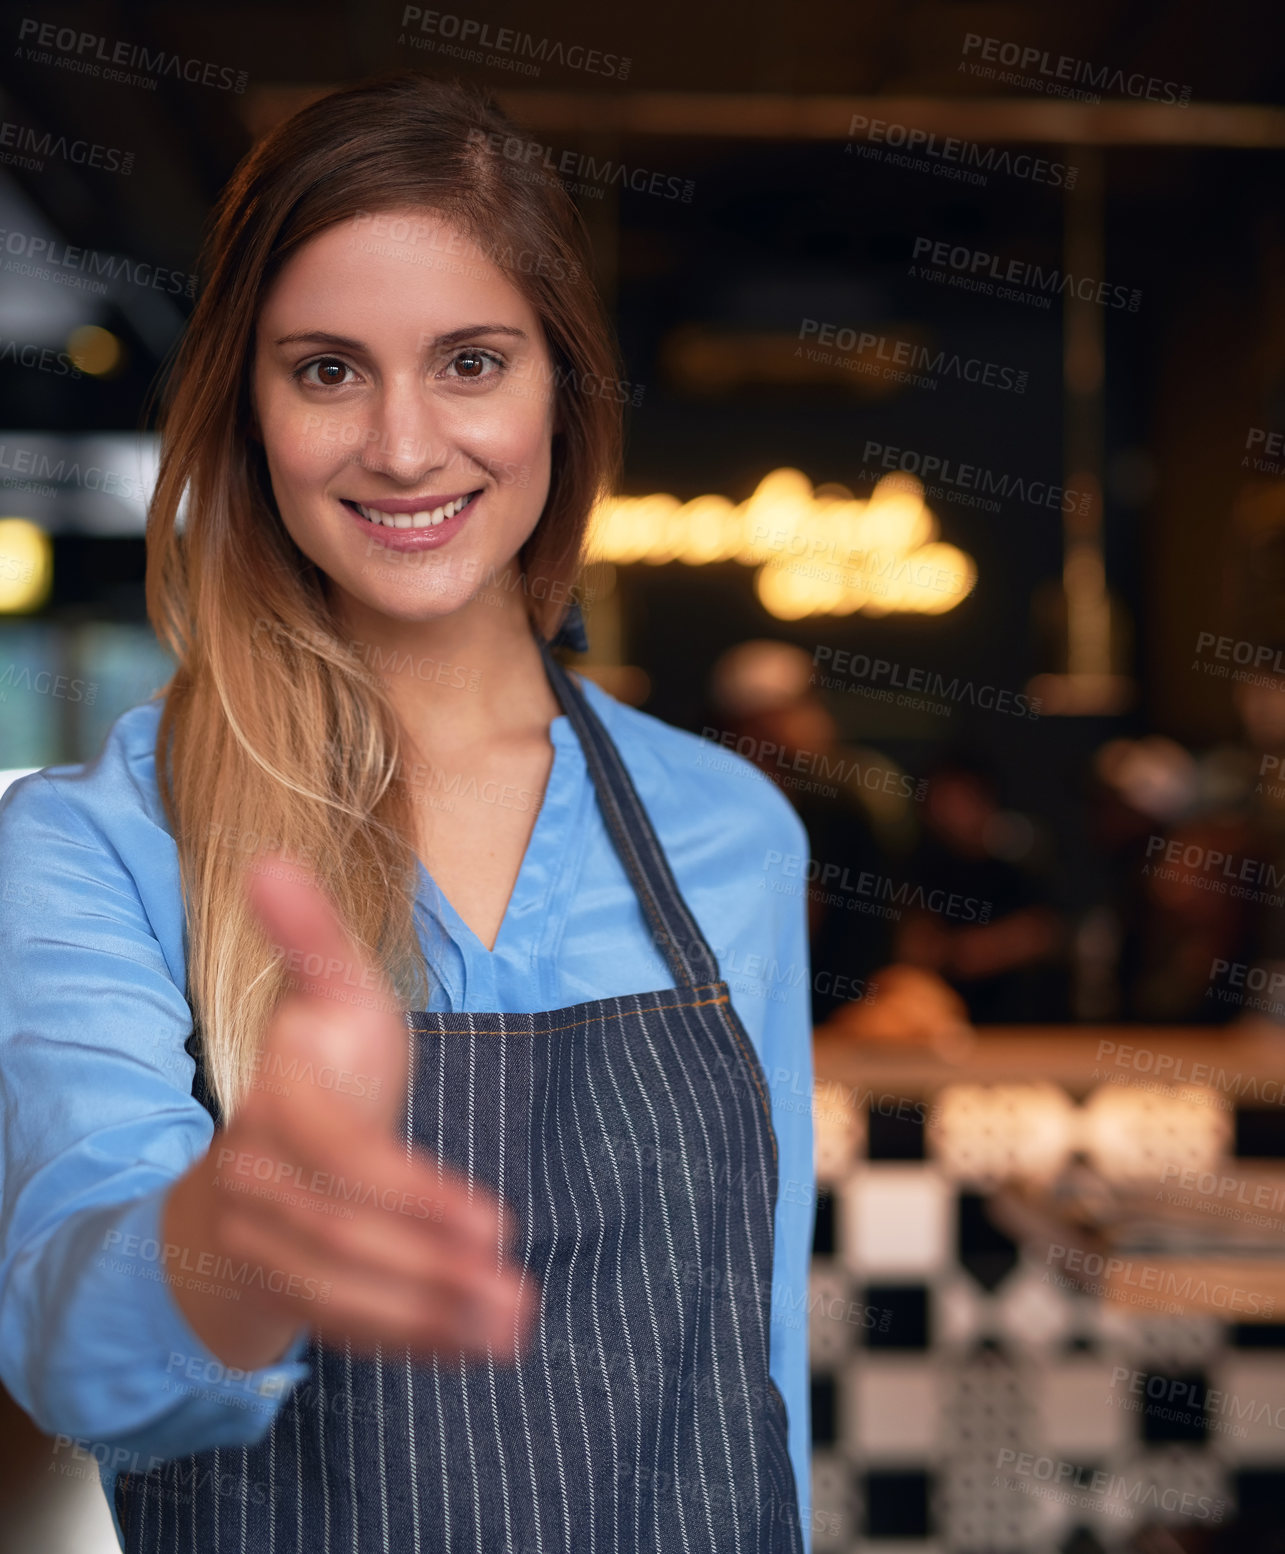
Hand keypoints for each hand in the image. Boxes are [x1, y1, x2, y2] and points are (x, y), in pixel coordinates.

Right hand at [162, 858, 537, 1370]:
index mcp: (278, 1108)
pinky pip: (349, 1327)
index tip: (494, 1221)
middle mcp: (262, 1185)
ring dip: (430, 1317)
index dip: (415, 1195)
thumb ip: (308, 936)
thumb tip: (268, 857)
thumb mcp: (322, 994)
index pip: (346, 1162)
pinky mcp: (293, 1293)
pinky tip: (482, 1346)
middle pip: (348, 1238)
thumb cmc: (311, 1068)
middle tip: (517, 1291)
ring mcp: (271, 1247)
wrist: (246, 1154)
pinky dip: (415, 1342)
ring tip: (512, 1326)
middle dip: (432, 1270)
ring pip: (347, 1295)